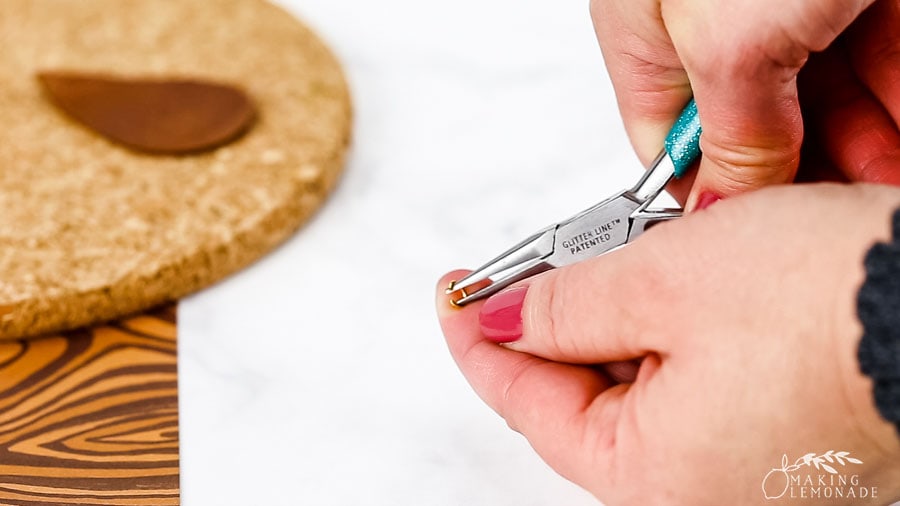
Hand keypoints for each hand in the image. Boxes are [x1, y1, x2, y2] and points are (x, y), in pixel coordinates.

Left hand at [436, 183, 899, 504]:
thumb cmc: (839, 302)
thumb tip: (504, 321)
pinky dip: (674, 332)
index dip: (480, 340)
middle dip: (557, 321)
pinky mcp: (780, 439)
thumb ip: (567, 307)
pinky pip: (695, 383)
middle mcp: (698, 490)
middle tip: (542, 262)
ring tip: (637, 257)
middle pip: (583, 397)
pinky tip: (687, 285)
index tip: (455, 297)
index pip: (526, 404)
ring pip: (641, 385)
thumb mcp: (666, 282)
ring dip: (623, 318)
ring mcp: (743, 469)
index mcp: (653, 475)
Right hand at [592, 0, 899, 207]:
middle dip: (802, 178)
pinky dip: (889, 101)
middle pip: (754, 129)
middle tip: (835, 215)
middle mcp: (710, 17)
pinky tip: (899, 140)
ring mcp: (780, 0)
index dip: (714, 195)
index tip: (759, 236)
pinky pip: (870, 59)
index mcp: (646, 29)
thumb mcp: (732, 45)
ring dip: (858, 150)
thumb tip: (719, 212)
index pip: (667, 146)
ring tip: (882, 184)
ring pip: (822, 98)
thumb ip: (730, 139)